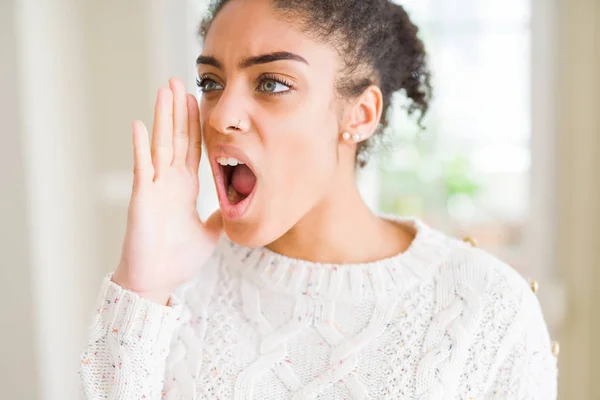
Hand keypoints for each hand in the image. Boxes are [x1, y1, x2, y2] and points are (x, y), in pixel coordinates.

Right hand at [112, 77, 221, 304]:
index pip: (193, 148)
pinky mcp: (143, 197)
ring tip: (164, 90)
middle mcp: (170, 182)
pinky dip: (141, 146)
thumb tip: (236, 207)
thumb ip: (220, 217)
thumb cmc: (177, 260)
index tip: (197, 100)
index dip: (195, 125)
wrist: (156, 281)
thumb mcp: (209, 233)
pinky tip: (140, 124)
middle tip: (178, 81)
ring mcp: (156, 187)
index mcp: (186, 189)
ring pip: (161, 144)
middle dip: (179, 110)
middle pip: (177, 138)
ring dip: (163, 117)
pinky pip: (143, 167)